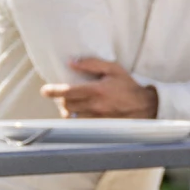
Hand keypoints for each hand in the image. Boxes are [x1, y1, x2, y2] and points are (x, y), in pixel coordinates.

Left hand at [40, 58, 158, 117]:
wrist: (145, 106)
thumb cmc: (128, 86)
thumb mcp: (113, 68)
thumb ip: (91, 64)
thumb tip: (72, 63)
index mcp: (96, 90)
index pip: (68, 91)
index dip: (53, 91)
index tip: (45, 91)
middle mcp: (95, 105)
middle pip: (67, 105)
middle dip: (60, 100)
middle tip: (61, 95)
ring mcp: (97, 118)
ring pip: (72, 116)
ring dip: (67, 110)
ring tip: (69, 104)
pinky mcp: (100, 126)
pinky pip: (81, 124)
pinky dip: (76, 118)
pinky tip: (79, 113)